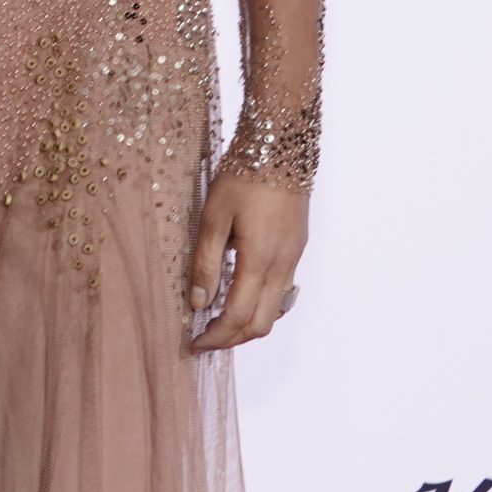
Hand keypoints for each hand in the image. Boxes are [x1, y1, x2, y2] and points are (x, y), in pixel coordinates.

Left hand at [187, 171, 308, 353]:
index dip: (215, 337)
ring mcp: (293, 259)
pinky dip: (260, 304)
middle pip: (260, 324)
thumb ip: (205, 262)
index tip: (194, 344)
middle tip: (205, 339)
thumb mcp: (213, 217)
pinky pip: (282, 292)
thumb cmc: (242, 178)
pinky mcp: (297, 248)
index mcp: (259, 262)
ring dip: (248, 323)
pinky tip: (240, 293)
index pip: (237, 318)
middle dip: (232, 339)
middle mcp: (282, 267)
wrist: (280, 148)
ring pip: (274, 310)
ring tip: (218, 320)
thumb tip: (198, 303)